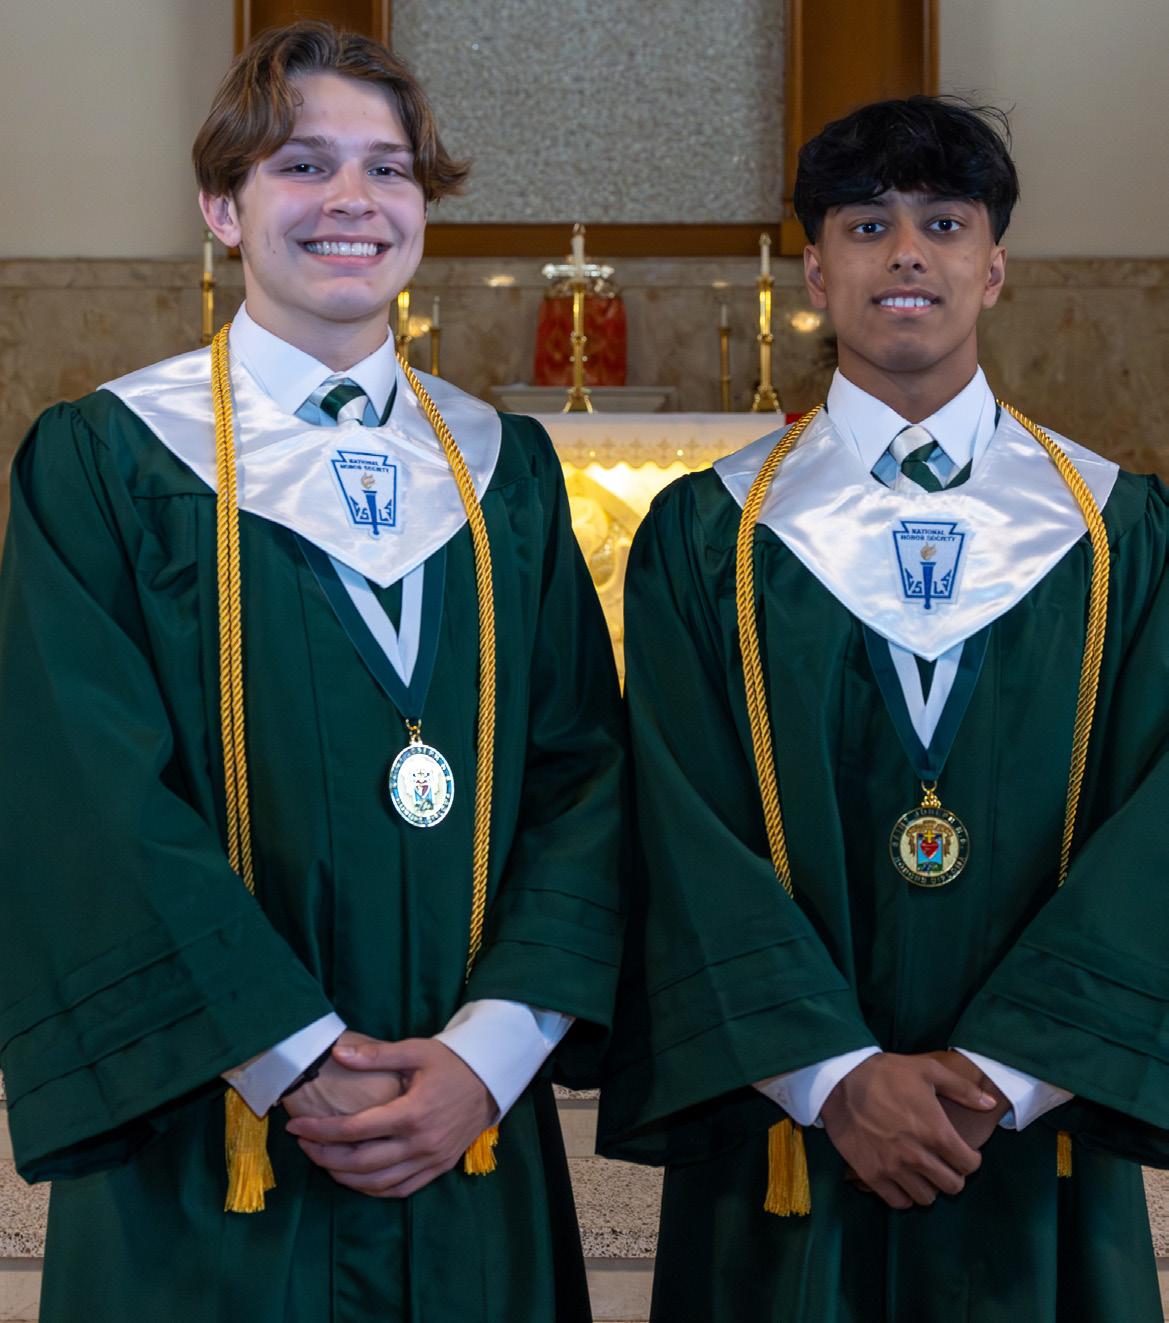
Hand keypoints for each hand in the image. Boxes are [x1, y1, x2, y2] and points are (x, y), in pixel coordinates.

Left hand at [285, 1037, 496, 1198]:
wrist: (491, 1080)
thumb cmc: (452, 1062)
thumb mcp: (416, 1050)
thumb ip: (376, 1054)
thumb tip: (337, 1052)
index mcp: (412, 1113)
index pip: (355, 1130)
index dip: (321, 1131)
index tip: (296, 1126)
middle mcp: (420, 1143)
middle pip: (360, 1162)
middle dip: (325, 1155)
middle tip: (302, 1145)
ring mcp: (430, 1160)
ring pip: (377, 1182)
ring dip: (344, 1176)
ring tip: (323, 1161)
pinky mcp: (438, 1168)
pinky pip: (400, 1190)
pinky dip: (373, 1190)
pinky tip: (356, 1179)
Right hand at [821, 1052, 995, 1209]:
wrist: (840, 1080)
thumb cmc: (886, 1073)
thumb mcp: (928, 1070)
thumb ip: (963, 1089)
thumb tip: (991, 1103)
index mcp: (936, 1131)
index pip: (969, 1165)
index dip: (971, 1159)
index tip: (964, 1153)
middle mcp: (918, 1156)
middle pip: (952, 1186)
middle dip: (953, 1175)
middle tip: (944, 1163)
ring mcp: (894, 1168)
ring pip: (926, 1198)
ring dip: (929, 1186)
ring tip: (923, 1171)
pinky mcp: (872, 1175)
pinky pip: (898, 1201)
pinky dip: (904, 1195)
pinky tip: (902, 1179)